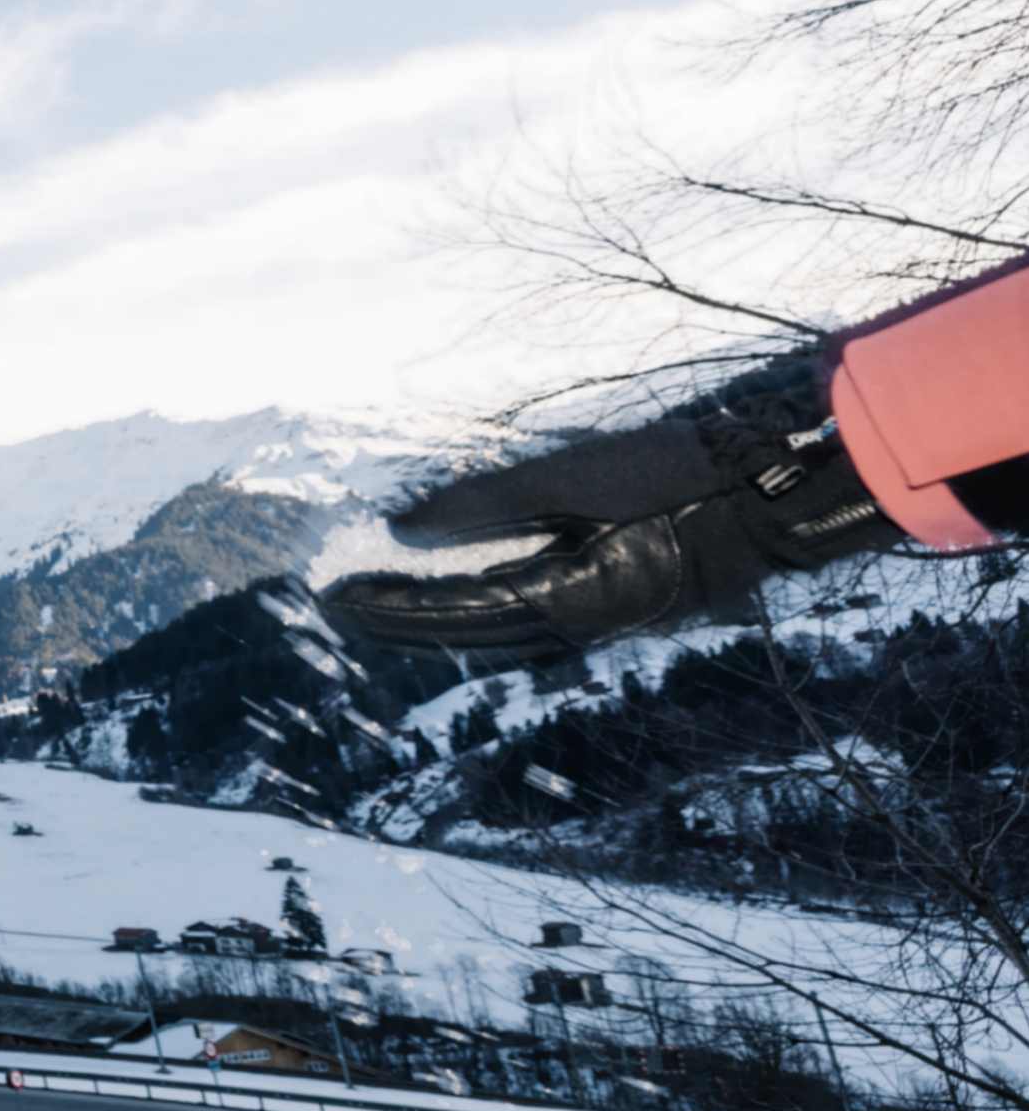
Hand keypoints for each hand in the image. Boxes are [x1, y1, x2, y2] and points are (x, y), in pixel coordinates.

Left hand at [318, 355, 901, 660]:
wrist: (779, 495)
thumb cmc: (679, 477)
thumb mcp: (573, 478)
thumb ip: (484, 503)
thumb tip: (401, 525)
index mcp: (562, 601)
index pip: (450, 613)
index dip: (387, 606)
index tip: (331, 597)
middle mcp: (578, 623)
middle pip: (466, 633)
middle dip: (399, 624)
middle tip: (339, 609)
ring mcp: (604, 616)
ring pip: (498, 631)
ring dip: (439, 623)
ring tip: (385, 610)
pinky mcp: (623, 599)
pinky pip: (532, 618)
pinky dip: (485, 613)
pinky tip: (469, 602)